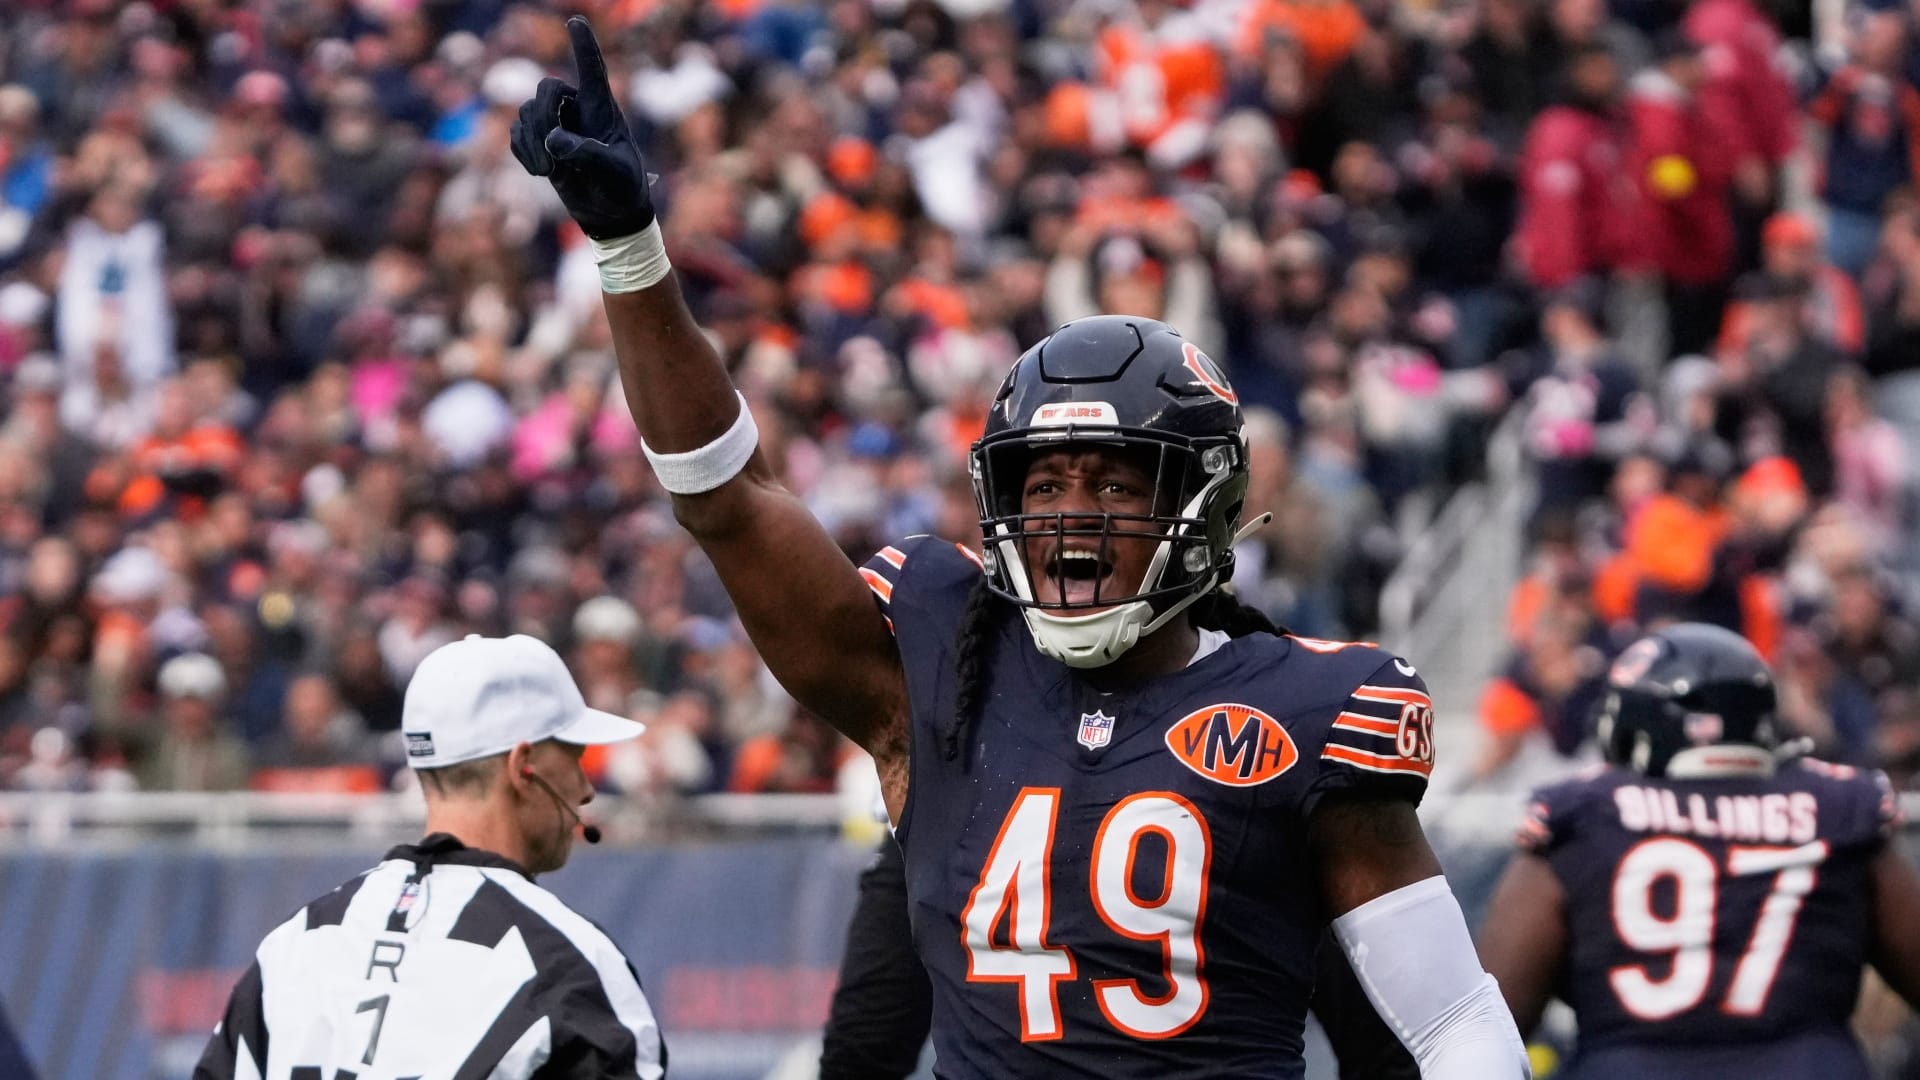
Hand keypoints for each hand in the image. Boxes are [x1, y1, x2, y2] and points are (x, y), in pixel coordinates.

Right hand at [510, 17, 654, 239]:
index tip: (576, 20)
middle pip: (547, 88)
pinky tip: (542, 172)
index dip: (584, 44)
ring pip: (527, 113)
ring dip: (533, 142)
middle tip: (552, 149)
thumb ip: (588, 154)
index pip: (593, 69)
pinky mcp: (538, 141)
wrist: (608, 211)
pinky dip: (523, 152)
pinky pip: (516, 134)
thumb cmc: (621, 187)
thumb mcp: (613, 172)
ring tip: (551, 172)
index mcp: (603, 109)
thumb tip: (554, 140)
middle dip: (544, 115)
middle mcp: (577, 109)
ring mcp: (555, 124)